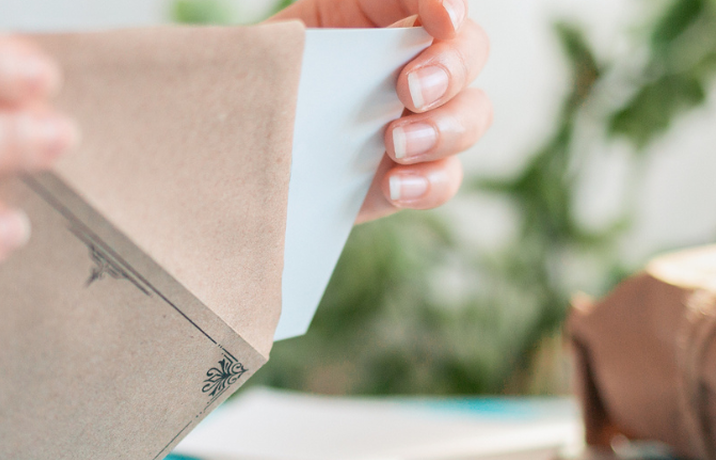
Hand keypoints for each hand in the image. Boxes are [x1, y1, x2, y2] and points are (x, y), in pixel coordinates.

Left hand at [272, 0, 490, 220]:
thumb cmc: (253, 93)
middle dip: (450, 66)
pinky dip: (429, 182)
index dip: (445, 1)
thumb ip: (287, 46)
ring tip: (397, 143)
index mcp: (371, 13)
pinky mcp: (412, 171)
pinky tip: (395, 186)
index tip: (442, 17)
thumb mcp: (262, 58)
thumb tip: (290, 45)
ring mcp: (418, 118)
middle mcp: (407, 60)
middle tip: (411, 89)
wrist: (242, 162)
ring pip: (472, 112)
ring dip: (446, 127)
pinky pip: (445, 177)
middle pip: (469, 49)